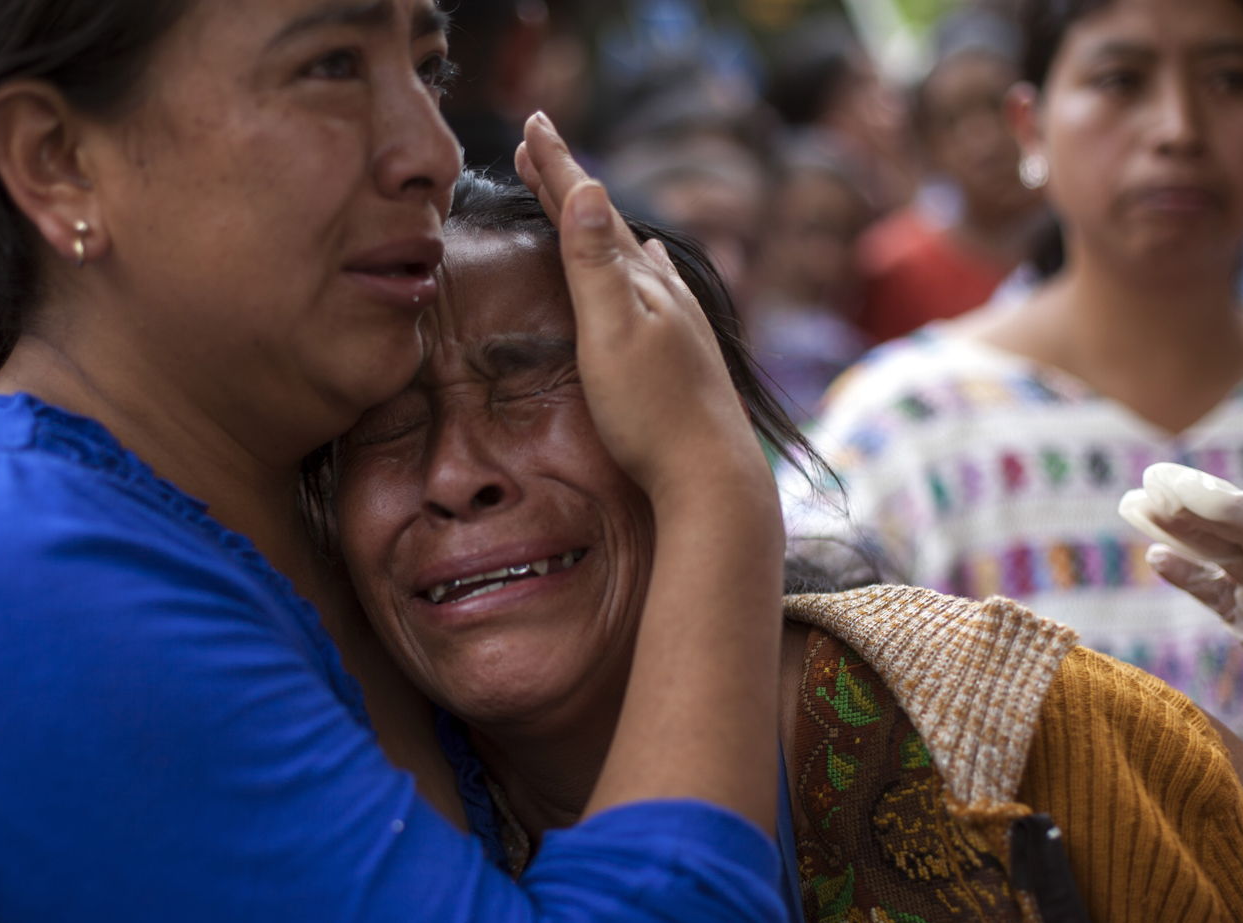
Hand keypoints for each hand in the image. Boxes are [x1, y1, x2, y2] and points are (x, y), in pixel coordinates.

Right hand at [514, 113, 771, 507]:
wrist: (713, 477)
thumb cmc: (653, 414)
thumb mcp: (610, 336)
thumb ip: (594, 265)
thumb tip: (587, 186)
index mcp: (639, 282)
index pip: (587, 210)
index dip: (556, 167)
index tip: (529, 124)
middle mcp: (664, 291)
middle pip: (607, 224)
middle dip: (569, 183)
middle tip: (537, 142)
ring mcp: (680, 320)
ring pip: (633, 252)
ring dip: (600, 222)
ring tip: (586, 195)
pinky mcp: (687, 350)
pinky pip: (657, 284)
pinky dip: (642, 262)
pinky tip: (652, 264)